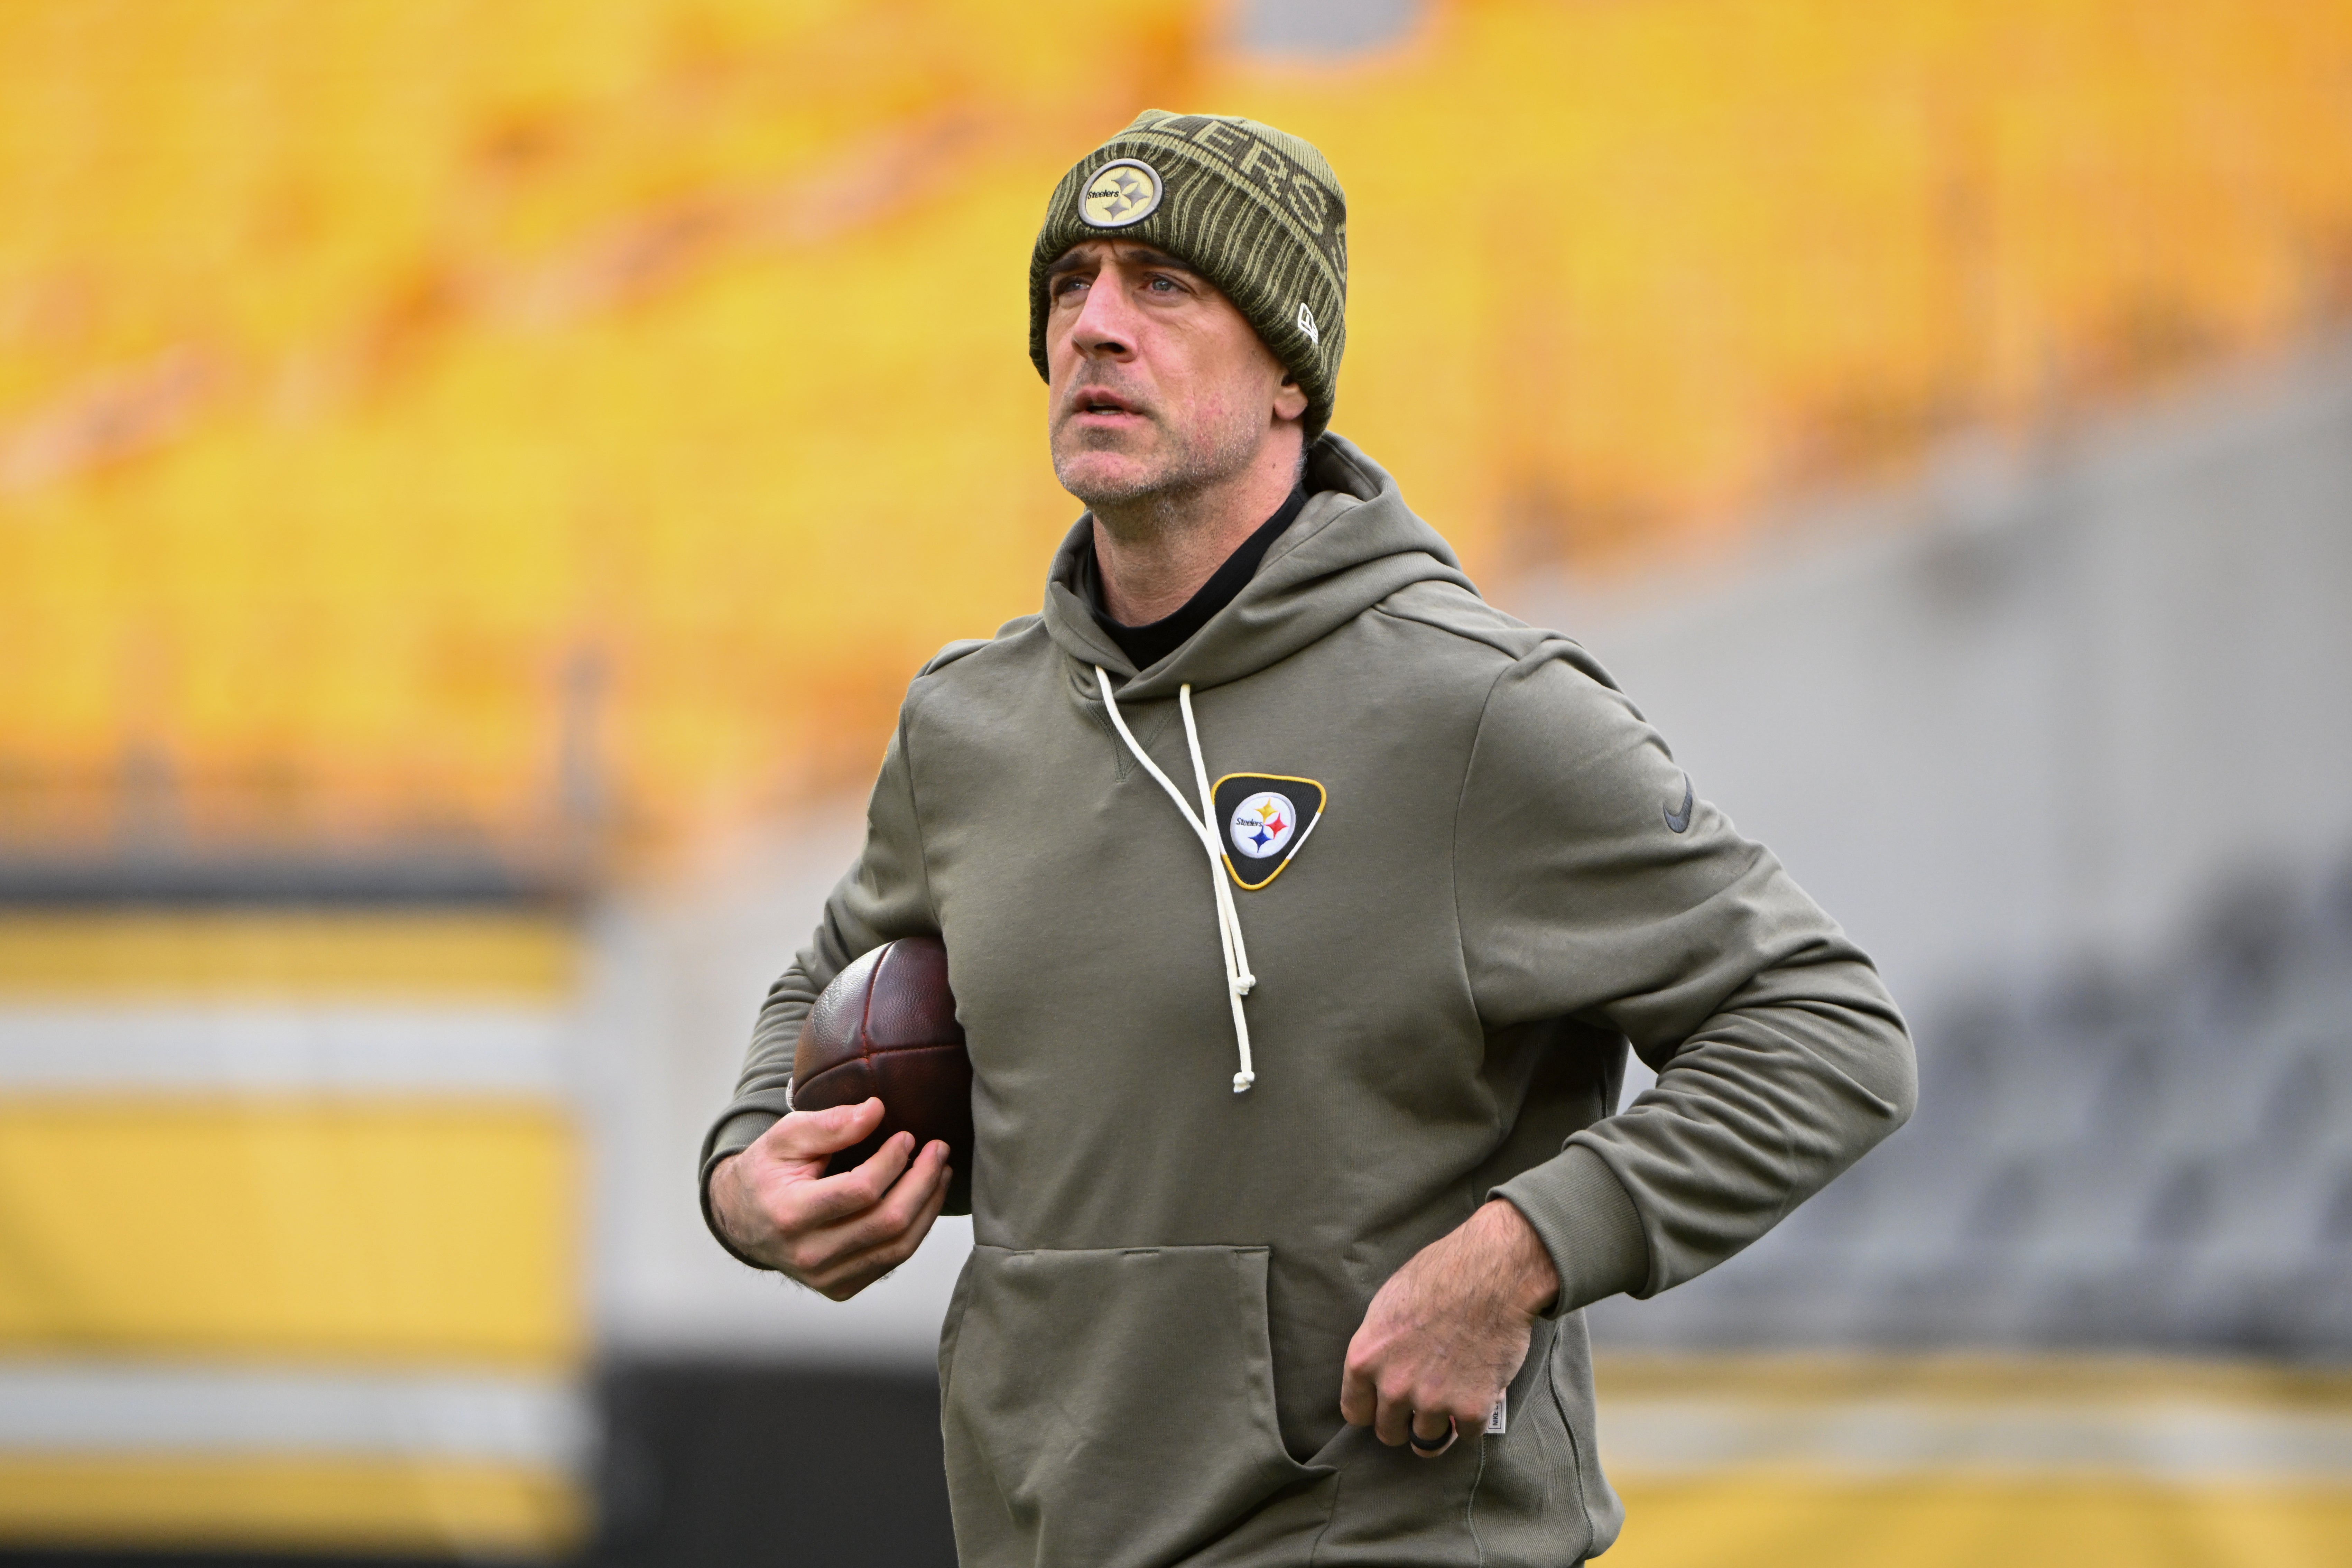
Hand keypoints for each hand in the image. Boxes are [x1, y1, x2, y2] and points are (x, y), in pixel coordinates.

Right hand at [708, 1098, 952, 1299]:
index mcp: (790, 1214)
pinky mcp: (841, 1288)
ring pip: (899, 1246)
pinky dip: (916, 1228)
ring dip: (929, 1205)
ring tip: (941, 1171)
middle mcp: (808, 1254)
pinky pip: (892, 1260)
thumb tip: (876, 1110)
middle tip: (939, 1150)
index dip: (892, 1161)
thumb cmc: (767, 1171)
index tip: (907, 1136)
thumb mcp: (786, 1136)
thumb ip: (830, 1124)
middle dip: (923, 1181)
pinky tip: (924, 1199)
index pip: (860, 1191)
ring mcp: (826, 1277)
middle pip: (888, 1221)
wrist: (742, 1219)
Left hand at [1340, 1199, 1558, 1456]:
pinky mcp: (1471, 1409)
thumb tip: (1379, 1373)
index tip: (1386, 1405)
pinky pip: (1466, 1434)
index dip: (1373, 1410)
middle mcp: (1393, 1386)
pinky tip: (1478, 1393)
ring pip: (1427, 1439)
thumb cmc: (1440, 1276)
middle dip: (1404, 1421)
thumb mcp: (1388, 1305)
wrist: (1493, 1273)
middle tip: (1422, 1403)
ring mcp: (1432, 1400)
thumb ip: (1380, 1349)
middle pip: (1389, 1432)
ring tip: (1452, 1398)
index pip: (1355, 1412)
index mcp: (1365, 1359)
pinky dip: (1472, 1419)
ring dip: (1439, 1424)